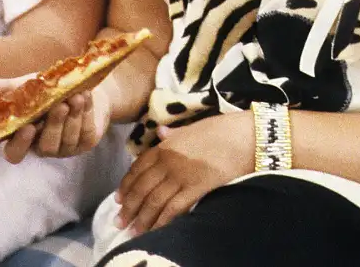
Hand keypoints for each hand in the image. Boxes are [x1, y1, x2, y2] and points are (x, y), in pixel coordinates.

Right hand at [0, 76, 113, 163]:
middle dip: (54, 125)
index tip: (27, 127)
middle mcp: (43, 146)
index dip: (20, 144)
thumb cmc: (46, 91)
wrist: (79, 85)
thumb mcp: (24, 87)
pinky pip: (85, 133)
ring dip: (73, 117)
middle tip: (60, 105)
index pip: (15, 153)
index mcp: (24, 137)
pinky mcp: (84, 142)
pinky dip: (86, 114)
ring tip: (76, 96)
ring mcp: (65, 147)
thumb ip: (2, 89)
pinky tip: (85, 98)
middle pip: (46, 146)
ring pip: (68, 139)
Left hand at [116, 111, 253, 233]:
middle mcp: (167, 162)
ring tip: (133, 231)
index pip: (137, 168)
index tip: (118, 199)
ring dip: (142, 218)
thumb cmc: (218, 130)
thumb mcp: (190, 128)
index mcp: (164, 147)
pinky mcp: (196, 188)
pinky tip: (156, 231)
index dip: (126, 186)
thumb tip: (161, 133)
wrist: (241, 136)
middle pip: (142, 187)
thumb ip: (173, 134)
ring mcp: (180, 175)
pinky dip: (162, 221)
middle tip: (120, 222)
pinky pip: (174, 208)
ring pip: (154, 200)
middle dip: (129, 207)